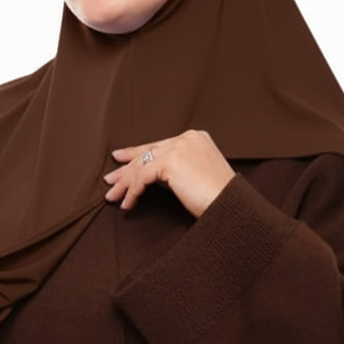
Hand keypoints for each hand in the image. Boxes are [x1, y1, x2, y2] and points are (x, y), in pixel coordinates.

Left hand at [103, 129, 234, 217]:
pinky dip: (132, 192)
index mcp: (196, 137)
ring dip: (125, 183)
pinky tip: (128, 204)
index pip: (160, 145)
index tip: (122, 159)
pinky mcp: (171, 163)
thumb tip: (151, 175)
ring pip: (142, 165)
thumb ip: (177, 168)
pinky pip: (142, 177)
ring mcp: (179, 148)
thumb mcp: (198, 175)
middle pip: (148, 153)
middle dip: (127, 168)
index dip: (138, 153)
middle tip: (111, 179)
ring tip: (113, 196)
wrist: (232, 206)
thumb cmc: (218, 198)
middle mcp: (187, 138)